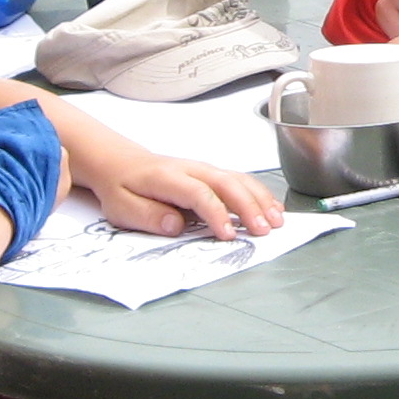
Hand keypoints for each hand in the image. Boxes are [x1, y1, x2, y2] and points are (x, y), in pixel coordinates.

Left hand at [82, 152, 282, 242]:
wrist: (121, 163)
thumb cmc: (122, 188)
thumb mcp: (121, 207)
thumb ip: (147, 215)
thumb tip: (175, 225)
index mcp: (167, 178)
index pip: (199, 193)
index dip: (216, 213)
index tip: (228, 235)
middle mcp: (191, 170)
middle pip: (226, 183)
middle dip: (248, 206)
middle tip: (264, 230)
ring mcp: (204, 170)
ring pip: (238, 179)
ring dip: (260, 199)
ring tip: (277, 221)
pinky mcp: (211, 175)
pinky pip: (240, 180)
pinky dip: (259, 193)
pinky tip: (273, 208)